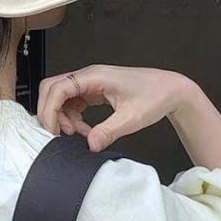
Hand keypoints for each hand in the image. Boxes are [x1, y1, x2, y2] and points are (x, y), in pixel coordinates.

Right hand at [37, 65, 198, 151]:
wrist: (170, 90)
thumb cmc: (155, 95)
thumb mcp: (132, 118)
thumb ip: (108, 131)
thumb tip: (90, 144)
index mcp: (94, 76)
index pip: (58, 88)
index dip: (50, 110)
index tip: (53, 130)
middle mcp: (89, 76)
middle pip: (53, 88)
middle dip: (50, 112)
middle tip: (57, 133)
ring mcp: (90, 83)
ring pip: (61, 96)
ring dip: (62, 116)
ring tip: (76, 134)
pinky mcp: (94, 91)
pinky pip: (72, 102)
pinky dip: (72, 117)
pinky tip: (83, 129)